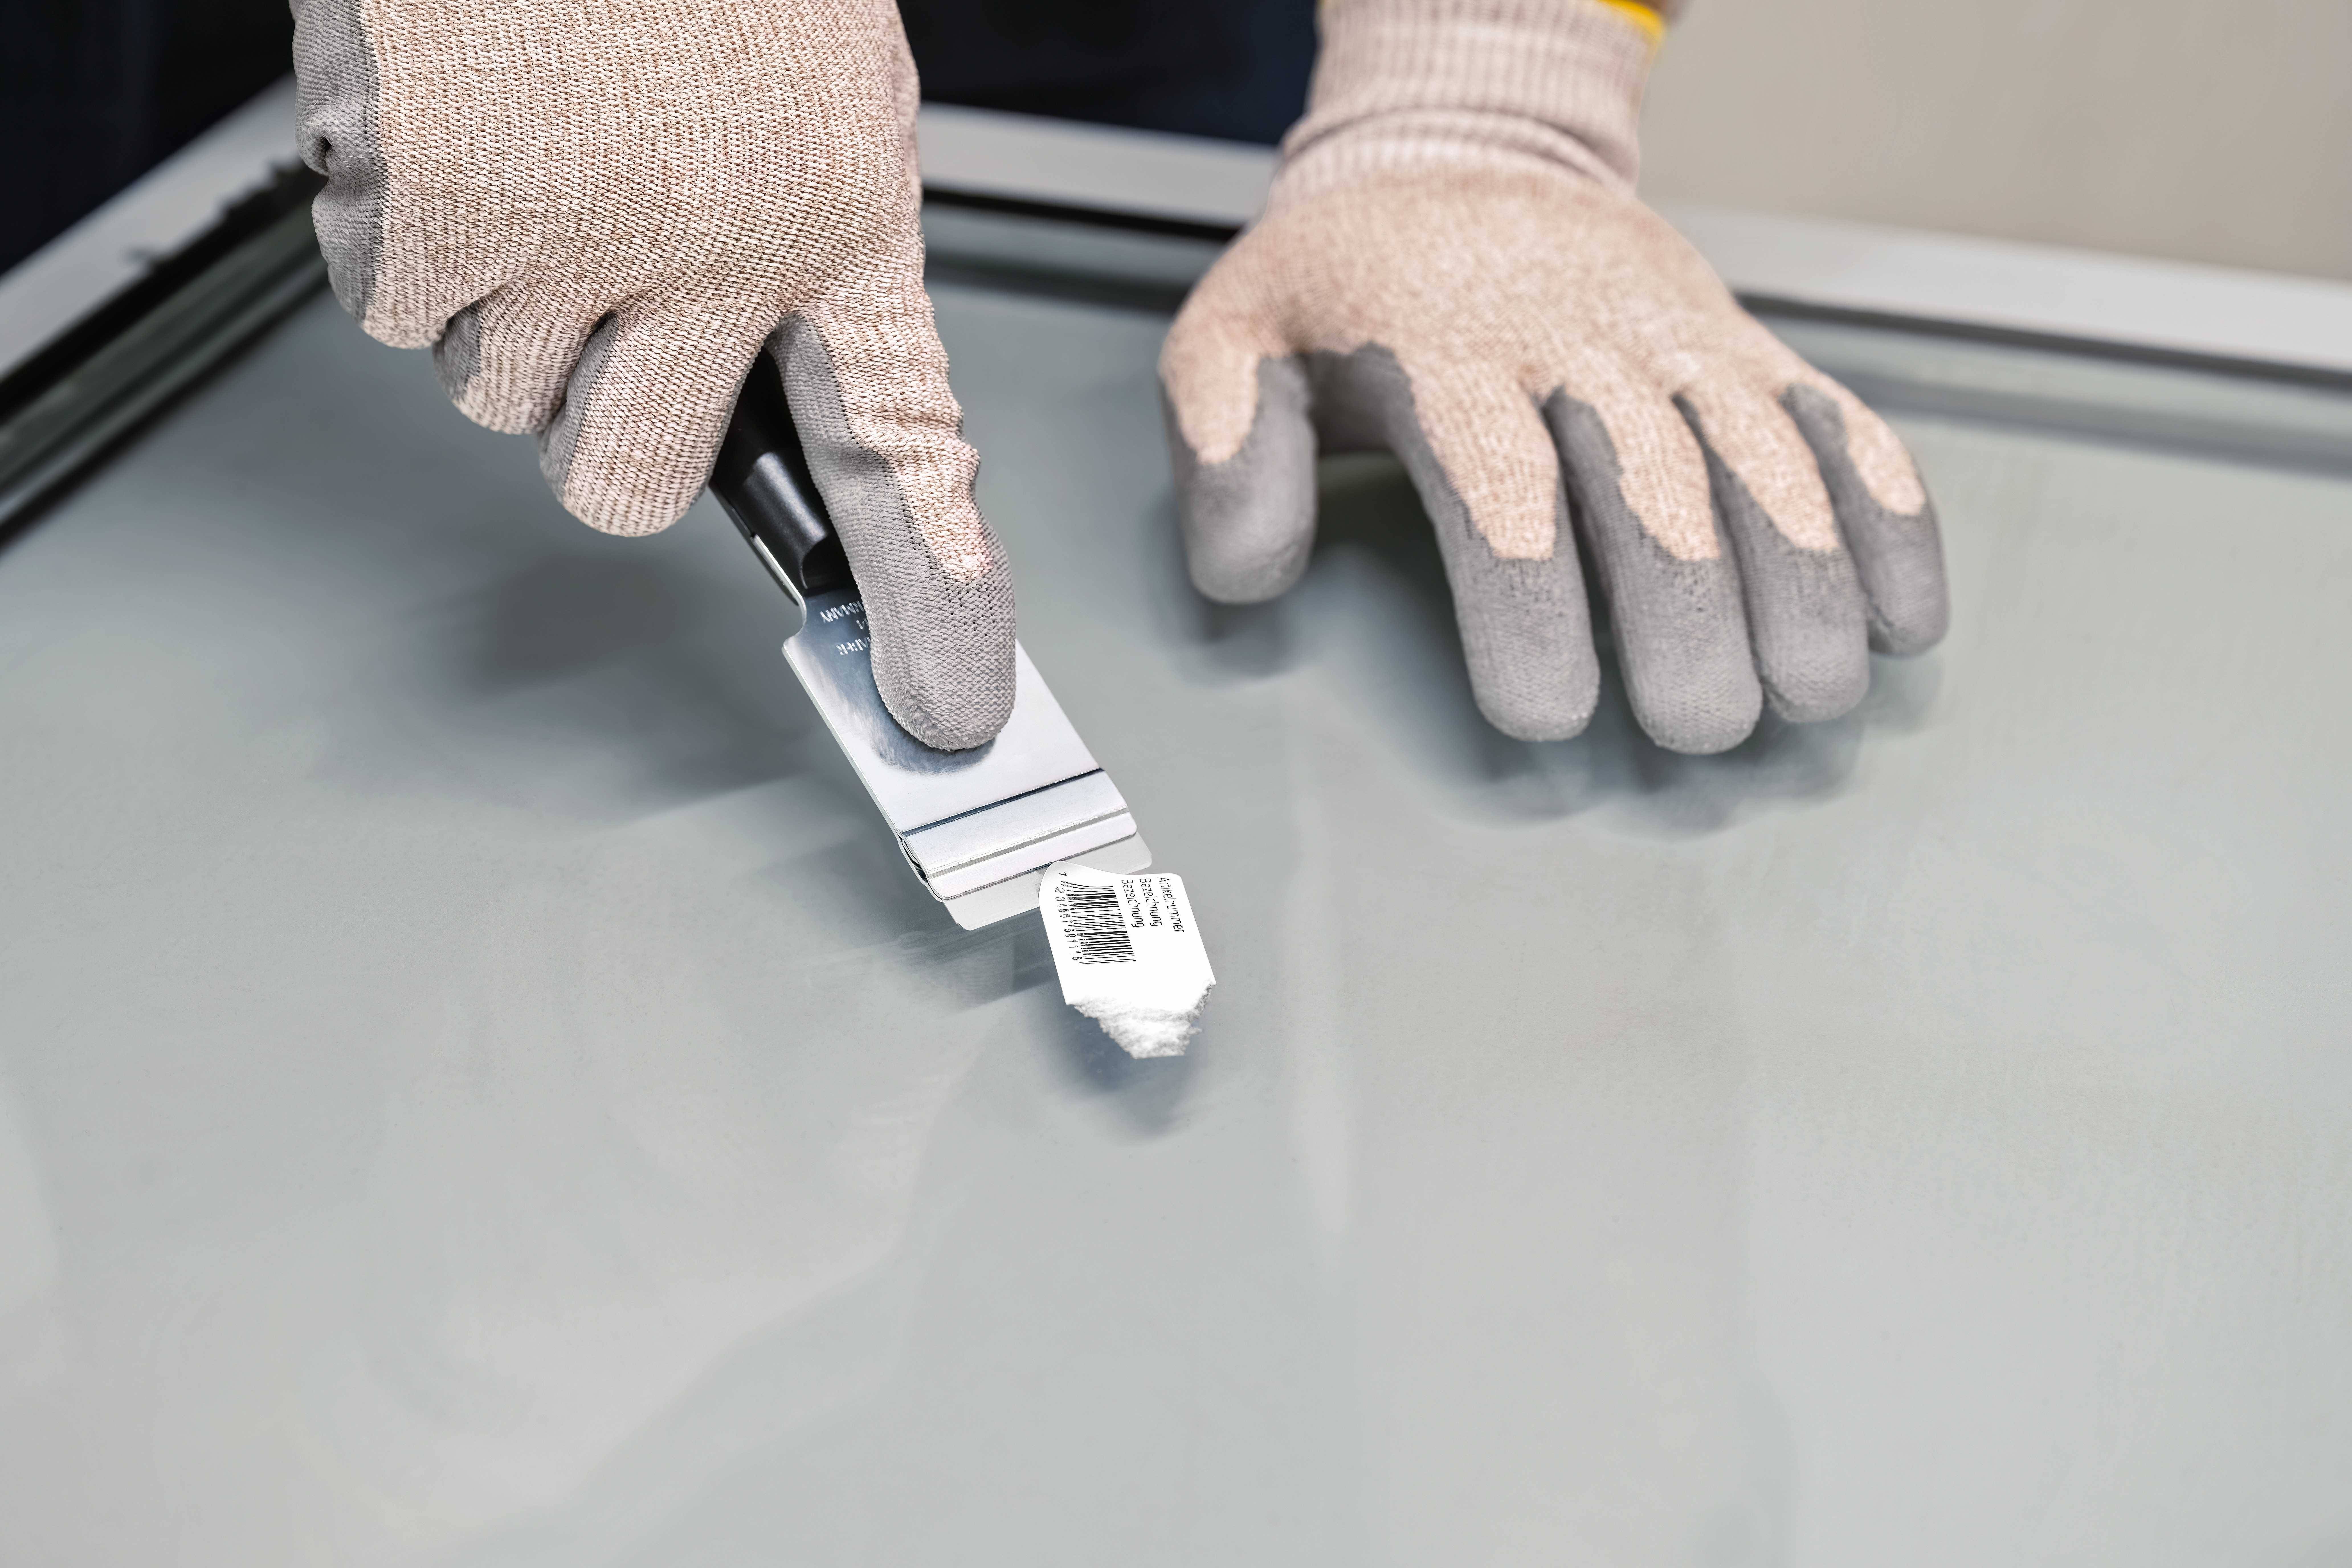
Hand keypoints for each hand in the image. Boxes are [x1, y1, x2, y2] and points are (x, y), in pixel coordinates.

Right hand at [291, 0, 1013, 747]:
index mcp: (838, 212)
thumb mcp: (818, 101)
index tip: (946, 706)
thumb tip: (776, 407)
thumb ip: (811, 267)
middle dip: (599, 421)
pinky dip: (409, 242)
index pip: (899, 446)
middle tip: (599, 302)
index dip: (927, 592)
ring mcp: (560, 228)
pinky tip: (461, 132)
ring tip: (539, 153)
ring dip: (505, 305)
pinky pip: (394, 315)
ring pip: (494, 396)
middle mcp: (713, 244)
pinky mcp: (423, 201)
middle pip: (626, 482)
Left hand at [1159, 0, 1947, 752]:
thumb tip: (1244, 574)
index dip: (1532, 606)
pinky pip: (1836, 423)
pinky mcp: (1747, 346)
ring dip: (1807, 581)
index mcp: (1447, 354)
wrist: (1462, 148)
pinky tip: (1908, 615)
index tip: (1547, 714)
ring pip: (1763, 461)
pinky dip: (1887, 513)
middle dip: (1692, 615)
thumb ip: (1224, 449)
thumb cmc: (1344, 280)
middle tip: (1705, 727)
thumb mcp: (1234, 337)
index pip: (1503, 491)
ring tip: (1819, 693)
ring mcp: (1680, 342)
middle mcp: (1580, 346)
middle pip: (1654, 489)